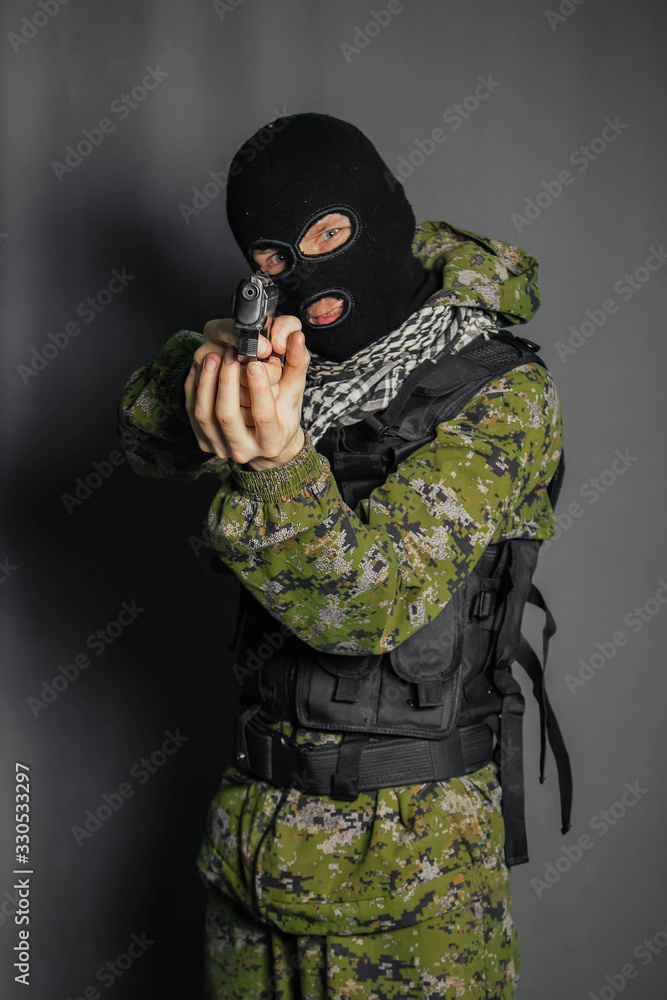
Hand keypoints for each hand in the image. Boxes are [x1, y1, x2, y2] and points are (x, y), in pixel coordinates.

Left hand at [185, 315, 309, 467]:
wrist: (267, 442)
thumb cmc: (283, 414)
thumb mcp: (294, 391)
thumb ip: (297, 363)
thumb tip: (298, 337)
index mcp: (271, 442)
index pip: (263, 416)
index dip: (258, 389)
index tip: (254, 364)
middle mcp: (245, 451)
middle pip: (228, 416)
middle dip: (227, 382)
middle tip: (231, 354)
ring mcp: (221, 448)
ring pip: (205, 415)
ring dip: (207, 382)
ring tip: (213, 357)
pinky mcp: (204, 442)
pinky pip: (192, 413)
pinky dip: (194, 388)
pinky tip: (200, 368)